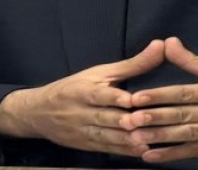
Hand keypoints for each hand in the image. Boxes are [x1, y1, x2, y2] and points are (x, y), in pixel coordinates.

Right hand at [0, 39, 164, 157]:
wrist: (38, 113)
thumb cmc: (74, 87)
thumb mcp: (99, 72)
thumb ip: (132, 64)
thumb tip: (160, 45)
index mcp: (83, 90)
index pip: (99, 94)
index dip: (114, 97)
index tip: (131, 100)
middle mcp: (81, 112)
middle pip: (103, 118)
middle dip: (123, 121)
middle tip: (143, 122)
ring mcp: (83, 131)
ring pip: (105, 137)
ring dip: (125, 140)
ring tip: (146, 141)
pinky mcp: (86, 146)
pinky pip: (106, 149)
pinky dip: (123, 151)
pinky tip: (140, 151)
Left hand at [126, 37, 197, 162]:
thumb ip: (195, 61)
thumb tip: (169, 42)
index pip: (184, 93)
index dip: (159, 95)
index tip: (137, 97)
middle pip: (182, 115)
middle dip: (154, 118)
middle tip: (128, 120)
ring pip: (186, 136)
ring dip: (160, 138)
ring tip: (136, 138)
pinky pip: (194, 152)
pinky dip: (173, 155)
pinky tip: (153, 156)